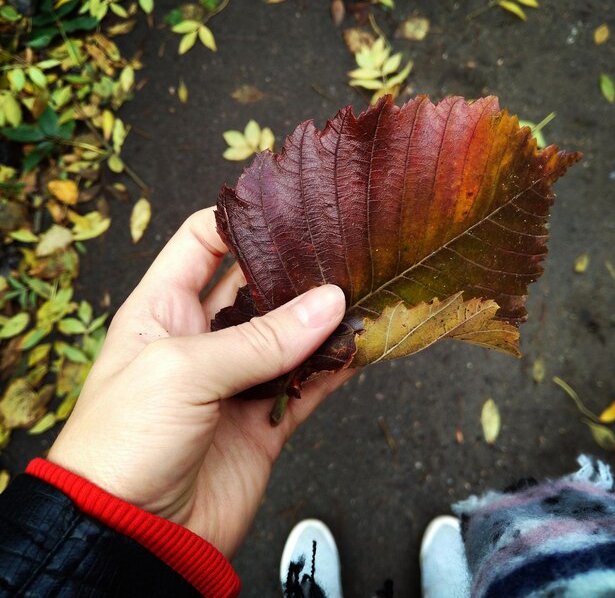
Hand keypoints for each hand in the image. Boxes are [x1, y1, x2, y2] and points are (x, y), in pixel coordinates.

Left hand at [48, 207, 350, 557]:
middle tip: (338, 251)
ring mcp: (235, 380)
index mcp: (163, 310)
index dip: (240, 222)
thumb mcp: (183, 371)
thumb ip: (260, 339)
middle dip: (294, 271)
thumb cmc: (123, 442)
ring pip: (289, 337)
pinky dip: (334, 369)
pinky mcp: (262, 422)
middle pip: (255, 288)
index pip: (201, 244)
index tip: (285, 209)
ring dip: (322, 320)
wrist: (131, 536)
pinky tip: (359, 347)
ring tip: (360, 294)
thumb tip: (327, 304)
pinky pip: (307, 386)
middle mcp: (201, 339)